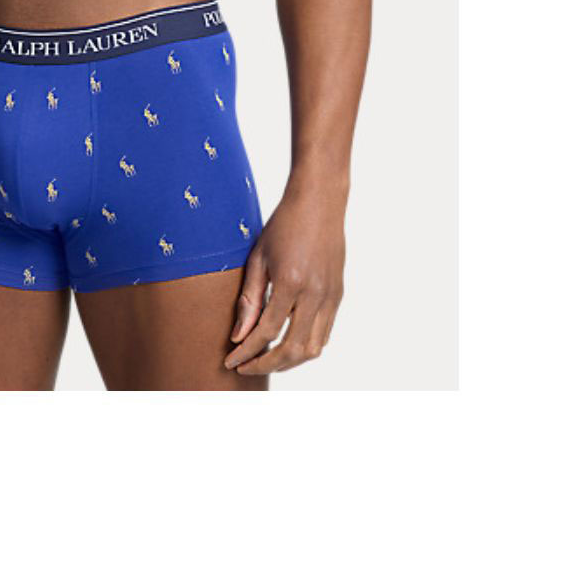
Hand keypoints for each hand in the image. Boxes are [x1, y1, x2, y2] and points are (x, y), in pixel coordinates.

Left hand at [225, 175, 346, 375]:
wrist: (319, 202)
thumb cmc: (284, 224)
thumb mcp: (258, 257)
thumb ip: (249, 298)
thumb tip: (239, 336)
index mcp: (290, 282)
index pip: (266, 332)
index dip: (246, 352)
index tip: (230, 361)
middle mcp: (315, 293)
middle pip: (292, 349)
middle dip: (266, 364)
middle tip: (245, 366)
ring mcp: (330, 296)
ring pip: (312, 348)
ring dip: (288, 361)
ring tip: (265, 359)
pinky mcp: (338, 295)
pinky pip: (324, 334)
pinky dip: (305, 346)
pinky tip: (287, 343)